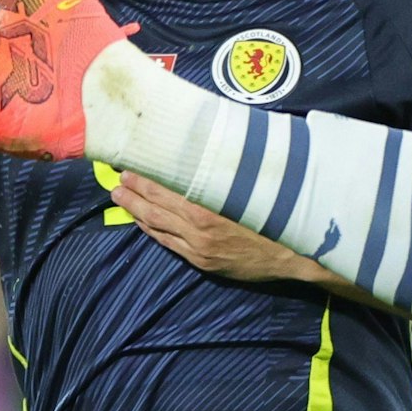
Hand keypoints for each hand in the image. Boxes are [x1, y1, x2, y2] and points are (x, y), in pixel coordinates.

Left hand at [112, 175, 324, 284]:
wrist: (295, 254)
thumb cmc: (277, 213)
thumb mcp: (252, 187)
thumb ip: (227, 172)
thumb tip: (213, 149)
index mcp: (209, 208)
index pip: (165, 192)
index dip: (144, 182)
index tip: (129, 168)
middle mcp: (198, 229)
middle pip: (155, 210)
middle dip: (132, 196)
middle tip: (116, 182)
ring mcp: (199, 248)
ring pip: (158, 228)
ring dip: (136, 213)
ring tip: (121, 199)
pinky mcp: (203, 261)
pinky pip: (169, 244)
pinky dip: (153, 231)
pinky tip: (143, 223)